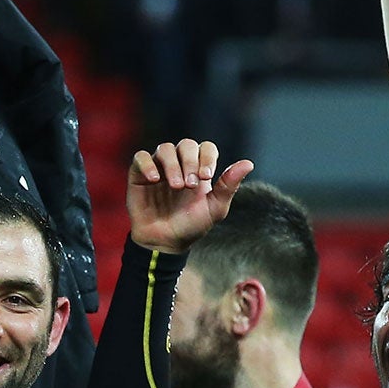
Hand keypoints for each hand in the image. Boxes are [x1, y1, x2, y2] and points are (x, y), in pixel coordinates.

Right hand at [127, 140, 253, 253]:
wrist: (165, 242)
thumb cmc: (191, 226)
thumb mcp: (214, 208)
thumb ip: (228, 186)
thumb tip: (249, 163)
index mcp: (199, 169)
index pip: (206, 148)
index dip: (207, 158)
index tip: (206, 177)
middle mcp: (179, 164)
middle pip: (186, 144)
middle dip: (190, 161)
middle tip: (190, 184)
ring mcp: (159, 168)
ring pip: (165, 148)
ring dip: (172, 165)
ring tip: (176, 186)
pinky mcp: (139, 175)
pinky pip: (141, 157)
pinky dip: (147, 164)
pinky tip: (154, 179)